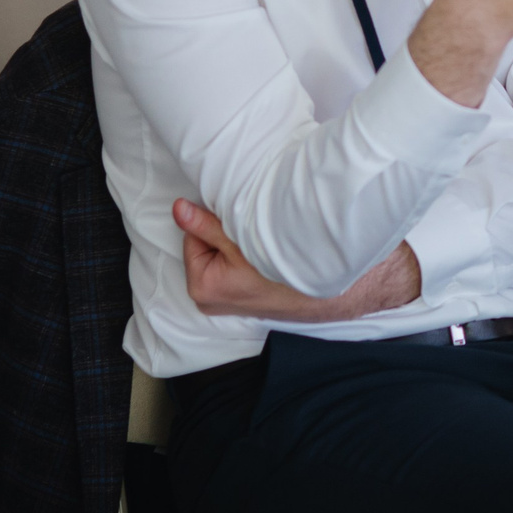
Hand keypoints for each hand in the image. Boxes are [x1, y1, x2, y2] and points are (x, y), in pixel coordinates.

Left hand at [173, 198, 420, 319]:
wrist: (334, 289)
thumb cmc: (287, 266)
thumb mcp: (241, 239)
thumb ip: (206, 225)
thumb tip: (178, 209)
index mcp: (202, 287)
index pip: (194, 234)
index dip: (216, 222)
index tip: (241, 220)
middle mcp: (211, 300)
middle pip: (207, 246)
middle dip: (226, 235)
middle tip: (255, 232)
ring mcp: (229, 302)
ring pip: (224, 256)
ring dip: (240, 244)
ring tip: (265, 244)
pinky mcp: (247, 300)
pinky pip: (238, 269)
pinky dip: (249, 258)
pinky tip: (269, 256)